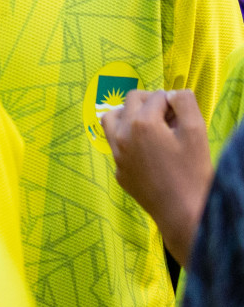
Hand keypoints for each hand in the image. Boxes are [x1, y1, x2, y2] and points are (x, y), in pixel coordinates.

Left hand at [102, 89, 212, 264]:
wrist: (184, 212)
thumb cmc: (193, 171)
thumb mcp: (196, 131)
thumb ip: (184, 103)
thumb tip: (171, 94)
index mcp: (141, 122)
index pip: (155, 96)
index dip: (171, 101)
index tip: (181, 114)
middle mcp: (122, 135)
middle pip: (130, 101)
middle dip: (149, 103)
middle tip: (168, 117)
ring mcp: (117, 155)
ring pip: (111, 120)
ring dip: (128, 115)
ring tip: (148, 124)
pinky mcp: (118, 171)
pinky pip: (117, 147)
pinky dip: (129, 141)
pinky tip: (148, 152)